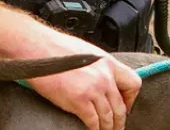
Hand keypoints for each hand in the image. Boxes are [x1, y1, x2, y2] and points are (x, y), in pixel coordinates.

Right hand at [25, 33, 141, 129]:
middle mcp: (104, 76)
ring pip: (109, 117)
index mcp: (107, 62)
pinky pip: (93, 122)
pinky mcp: (79, 100)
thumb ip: (98, 67)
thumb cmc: (56, 48)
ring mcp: (93, 89)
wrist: (37, 48)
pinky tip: (92, 129)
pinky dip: (95, 129)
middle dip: (120, 121)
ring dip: (108, 128)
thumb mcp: (86, 52)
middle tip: (116, 127)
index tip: (125, 106)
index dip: (131, 99)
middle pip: (121, 106)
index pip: (133, 83)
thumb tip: (102, 80)